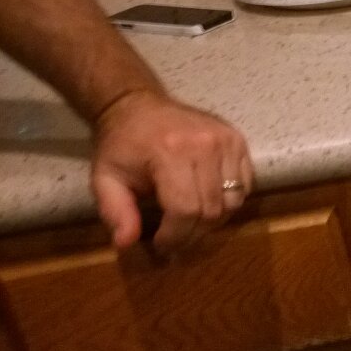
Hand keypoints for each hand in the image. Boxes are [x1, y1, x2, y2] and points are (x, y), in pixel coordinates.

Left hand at [90, 89, 253, 251]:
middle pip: (212, 210)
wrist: (138, 105)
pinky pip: (245, 185)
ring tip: (192, 221)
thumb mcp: (105, 178)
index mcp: (170, 153)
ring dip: (214, 220)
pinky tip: (208, 199)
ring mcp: (227, 141)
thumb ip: (115, 211)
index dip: (176, 236)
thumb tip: (126, 243)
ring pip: (233, 201)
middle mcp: (205, 145)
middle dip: (194, 233)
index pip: (185, 210)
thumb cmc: (121, 144)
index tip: (162, 246)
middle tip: (177, 238)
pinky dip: (230, 200)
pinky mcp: (238, 141)